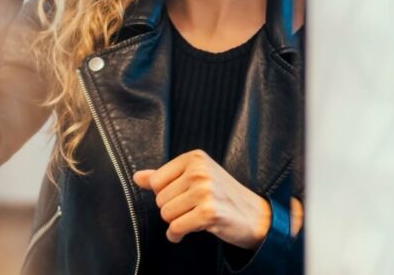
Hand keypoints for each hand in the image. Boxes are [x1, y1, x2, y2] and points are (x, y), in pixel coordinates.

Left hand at [132, 149, 270, 249]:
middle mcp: (199, 171)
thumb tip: (137, 177)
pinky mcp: (208, 212)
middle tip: (192, 209)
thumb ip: (165, 176)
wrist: (255, 215)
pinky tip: (188, 231)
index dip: (166, 194)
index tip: (183, 197)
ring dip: (176, 222)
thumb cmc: (224, 196)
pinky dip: (177, 235)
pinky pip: (176, 228)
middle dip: (172, 210)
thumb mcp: (196, 178)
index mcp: (195, 158)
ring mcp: (205, 191)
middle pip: (160, 199)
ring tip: (193, 218)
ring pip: (166, 214)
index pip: (157, 180)